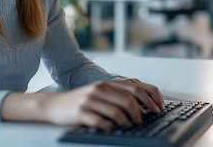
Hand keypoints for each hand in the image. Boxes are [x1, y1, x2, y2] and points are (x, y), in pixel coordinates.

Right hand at [39, 78, 163, 130]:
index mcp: (108, 83)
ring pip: (117, 111)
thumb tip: (144, 104)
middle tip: (142, 120)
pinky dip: (109, 127)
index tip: (158, 108)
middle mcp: (100, 88)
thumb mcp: (101, 92)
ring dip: (127, 121)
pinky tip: (110, 128)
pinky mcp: (81, 112)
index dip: (151, 98)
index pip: (137, 87)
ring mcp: (90, 100)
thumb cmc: (81, 100)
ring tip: (127, 126)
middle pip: (129, 99)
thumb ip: (119, 94)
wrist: (54, 105)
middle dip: (141, 112)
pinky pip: (101, 121)